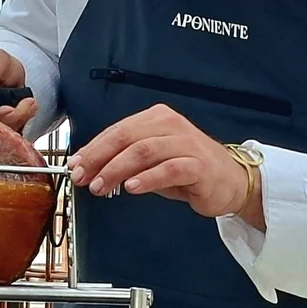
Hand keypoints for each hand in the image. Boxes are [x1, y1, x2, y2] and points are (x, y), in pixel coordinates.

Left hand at [69, 104, 263, 227]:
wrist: (231, 182)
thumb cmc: (189, 170)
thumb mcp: (153, 161)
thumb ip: (125, 160)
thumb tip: (90, 167)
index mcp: (157, 119)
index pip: (118, 130)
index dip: (93, 148)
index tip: (76, 165)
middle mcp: (171, 126)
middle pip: (127, 137)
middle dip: (99, 157)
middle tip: (83, 177)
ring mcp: (187, 144)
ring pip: (144, 151)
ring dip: (117, 169)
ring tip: (101, 186)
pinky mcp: (199, 166)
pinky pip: (169, 169)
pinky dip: (147, 179)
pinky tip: (132, 188)